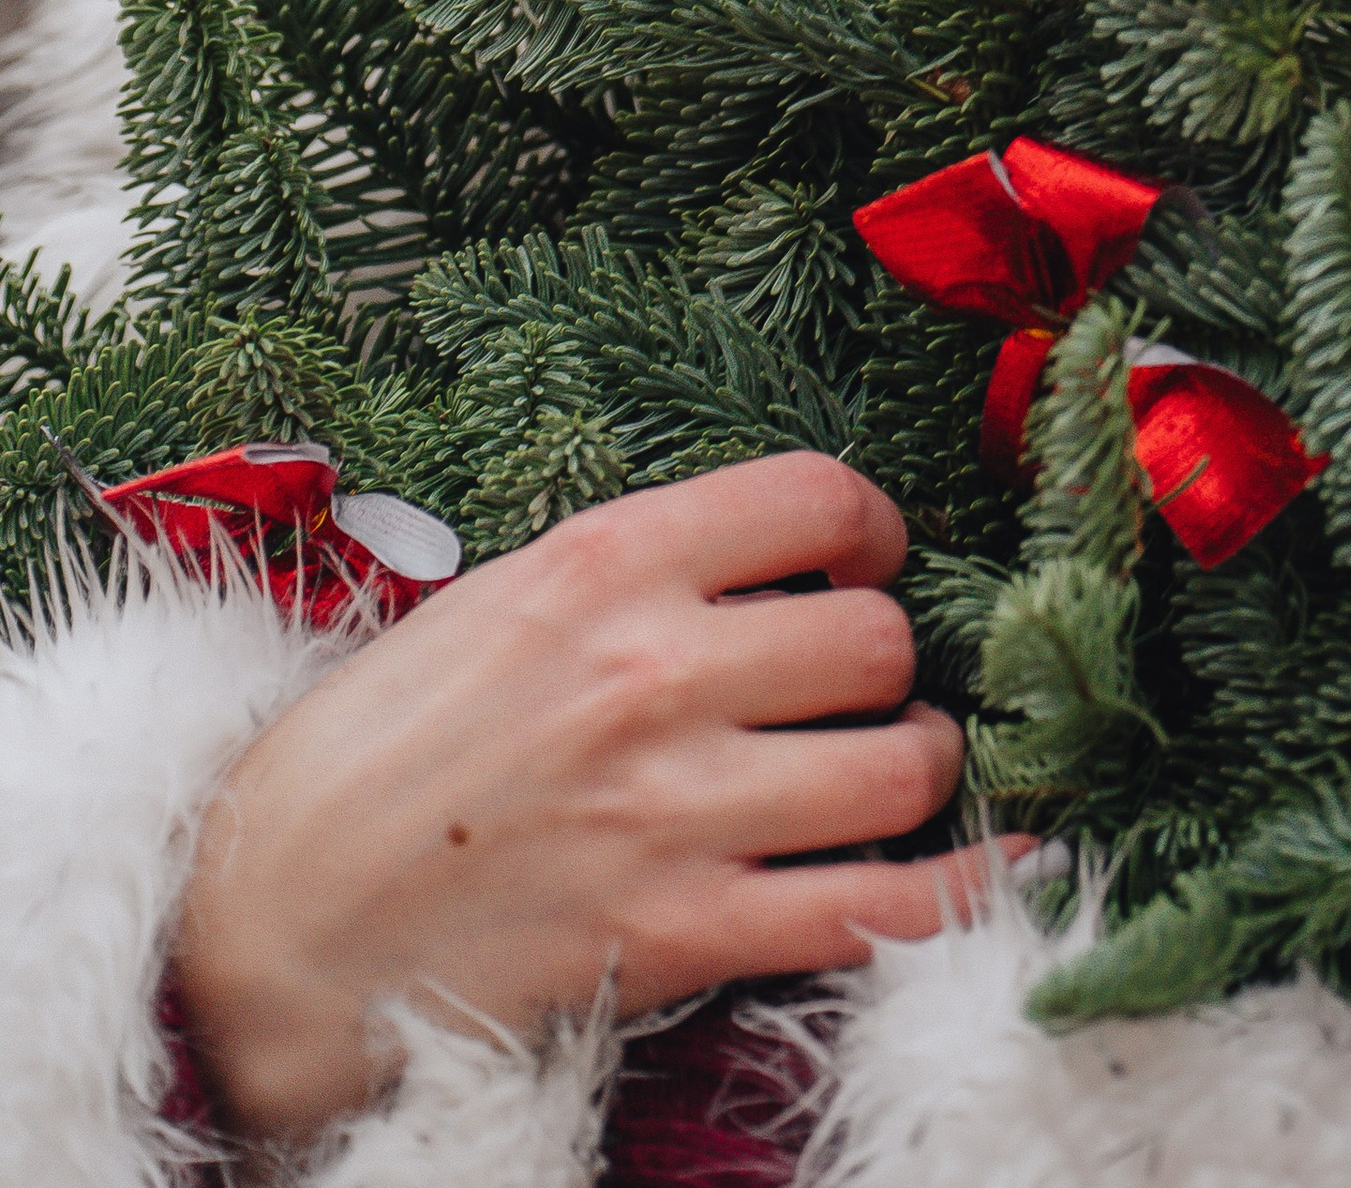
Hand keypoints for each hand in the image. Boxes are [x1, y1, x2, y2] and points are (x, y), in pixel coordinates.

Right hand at [173, 451, 995, 1142]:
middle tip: (858, 687)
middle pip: (878, 638)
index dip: (870, 530)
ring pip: (902, 765)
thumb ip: (636, 571)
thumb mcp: (498, 601)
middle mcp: (654, 673)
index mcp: (605, 566)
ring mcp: (675, 811)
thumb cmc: (377, 755)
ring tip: (887, 772)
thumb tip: (773, 558)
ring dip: (918, 768)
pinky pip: (882, 910)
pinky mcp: (682, 936)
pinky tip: (999, 868)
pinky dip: (959, 891)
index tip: (865, 560)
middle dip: (889, 661)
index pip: (819, 499)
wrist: (266, 928)